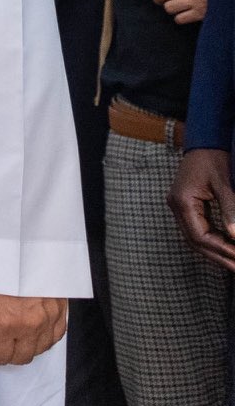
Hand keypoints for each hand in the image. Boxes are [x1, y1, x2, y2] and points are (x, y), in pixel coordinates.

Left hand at [0, 288, 65, 365]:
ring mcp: (50, 315)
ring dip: (26, 346)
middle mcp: (32, 323)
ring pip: (41, 348)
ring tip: (12, 333)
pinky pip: (58, 333)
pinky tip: (33, 328)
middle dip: (7, 353)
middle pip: (22, 356)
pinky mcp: (61, 305)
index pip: (0, 356)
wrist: (17, 235)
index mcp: (7, 321)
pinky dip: (45, 336)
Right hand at [168, 149, 234, 271]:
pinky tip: (226, 247)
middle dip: (218, 256)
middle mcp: (177, 207)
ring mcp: (179, 207)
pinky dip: (212, 241)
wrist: (203, 142)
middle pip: (195, 241)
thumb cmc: (212, 158)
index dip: (220, 249)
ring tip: (234, 263)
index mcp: (182, 201)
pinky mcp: (186, 206)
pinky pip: (197, 230)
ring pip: (195, 238)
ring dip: (215, 252)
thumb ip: (230, 209)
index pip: (199, 235)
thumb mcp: (223, 183)